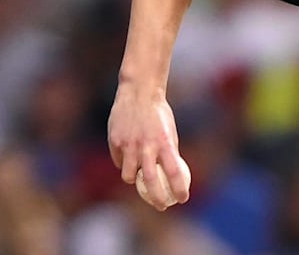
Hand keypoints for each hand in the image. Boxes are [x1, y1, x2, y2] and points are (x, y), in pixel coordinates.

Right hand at [107, 83, 190, 209]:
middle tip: (161, 205)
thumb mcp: (170, 131)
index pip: (175, 173)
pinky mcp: (115, 143)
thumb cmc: (158, 113)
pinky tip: (127, 156)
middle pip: (150, 182)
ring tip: (138, 175)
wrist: (138, 92)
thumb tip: (172, 174)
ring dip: (134, 179)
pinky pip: (119, 162)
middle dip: (157, 198)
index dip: (179, 189)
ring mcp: (128, 145)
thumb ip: (169, 151)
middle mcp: (146, 146)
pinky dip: (124, 163)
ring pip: (129, 176)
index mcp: (165, 143)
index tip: (183, 199)